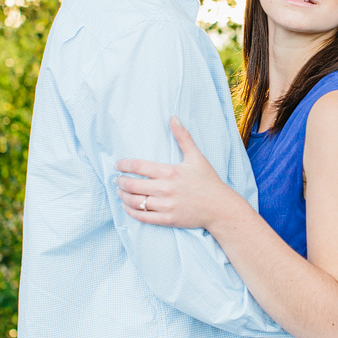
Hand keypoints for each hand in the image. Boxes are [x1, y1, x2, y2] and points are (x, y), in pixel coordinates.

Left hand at [116, 117, 240, 229]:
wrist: (219, 207)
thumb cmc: (208, 181)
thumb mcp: (196, 157)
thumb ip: (183, 137)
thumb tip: (173, 118)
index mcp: (170, 172)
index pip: (138, 166)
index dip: (124, 165)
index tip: (118, 165)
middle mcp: (166, 189)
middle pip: (132, 185)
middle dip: (121, 182)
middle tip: (118, 180)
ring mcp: (166, 205)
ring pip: (135, 201)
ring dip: (123, 196)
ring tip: (120, 192)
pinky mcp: (167, 219)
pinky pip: (143, 217)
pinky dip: (131, 212)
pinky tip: (127, 207)